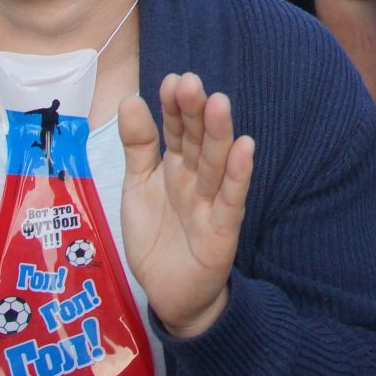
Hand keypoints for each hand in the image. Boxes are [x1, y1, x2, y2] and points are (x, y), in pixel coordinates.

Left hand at [119, 72, 254, 338]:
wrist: (170, 294)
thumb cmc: (157, 237)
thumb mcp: (137, 188)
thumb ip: (137, 146)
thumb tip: (130, 99)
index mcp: (176, 166)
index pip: (178, 130)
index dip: (174, 108)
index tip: (172, 80)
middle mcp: (197, 178)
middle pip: (198, 141)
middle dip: (195, 113)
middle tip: (191, 83)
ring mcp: (212, 202)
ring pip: (216, 164)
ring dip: (219, 134)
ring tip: (219, 103)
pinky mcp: (223, 229)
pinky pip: (232, 199)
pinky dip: (239, 175)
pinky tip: (245, 147)